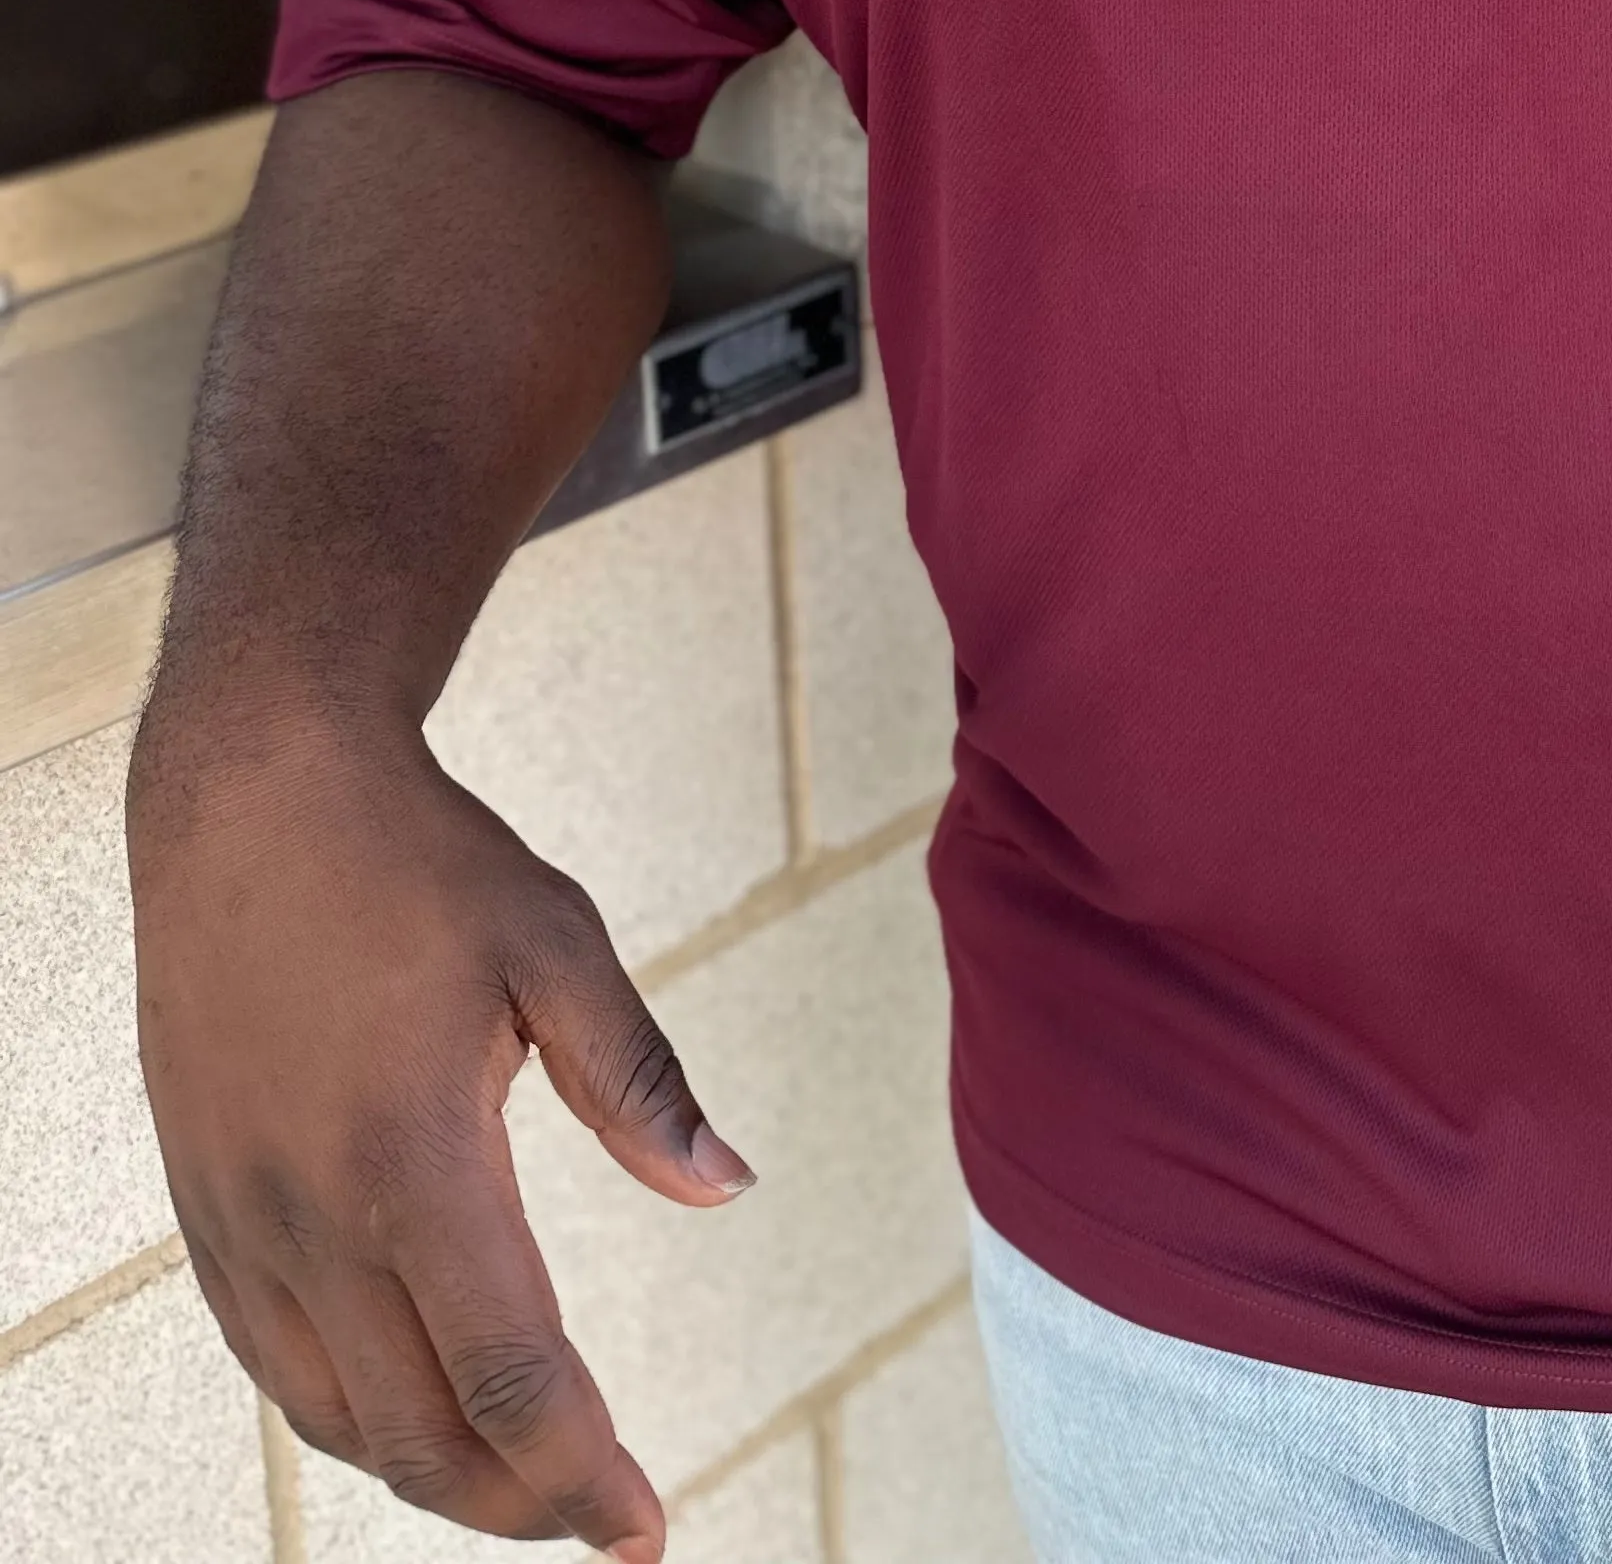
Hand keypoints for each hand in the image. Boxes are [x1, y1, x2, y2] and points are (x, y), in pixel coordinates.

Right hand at [128, 701, 752, 1551]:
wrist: (251, 798)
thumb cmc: (418, 863)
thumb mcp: (558, 944)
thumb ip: (640, 1083)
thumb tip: (726, 1189)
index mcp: (417, 1163)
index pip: (513, 1379)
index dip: (583, 1475)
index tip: (642, 1528)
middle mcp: (317, 1218)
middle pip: (423, 1436)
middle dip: (520, 1503)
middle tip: (601, 1516)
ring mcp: (247, 1223)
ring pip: (338, 1422)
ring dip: (434, 1477)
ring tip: (524, 1482)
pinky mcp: (207, 1209)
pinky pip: (274, 1365)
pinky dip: (348, 1420)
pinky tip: (409, 1413)